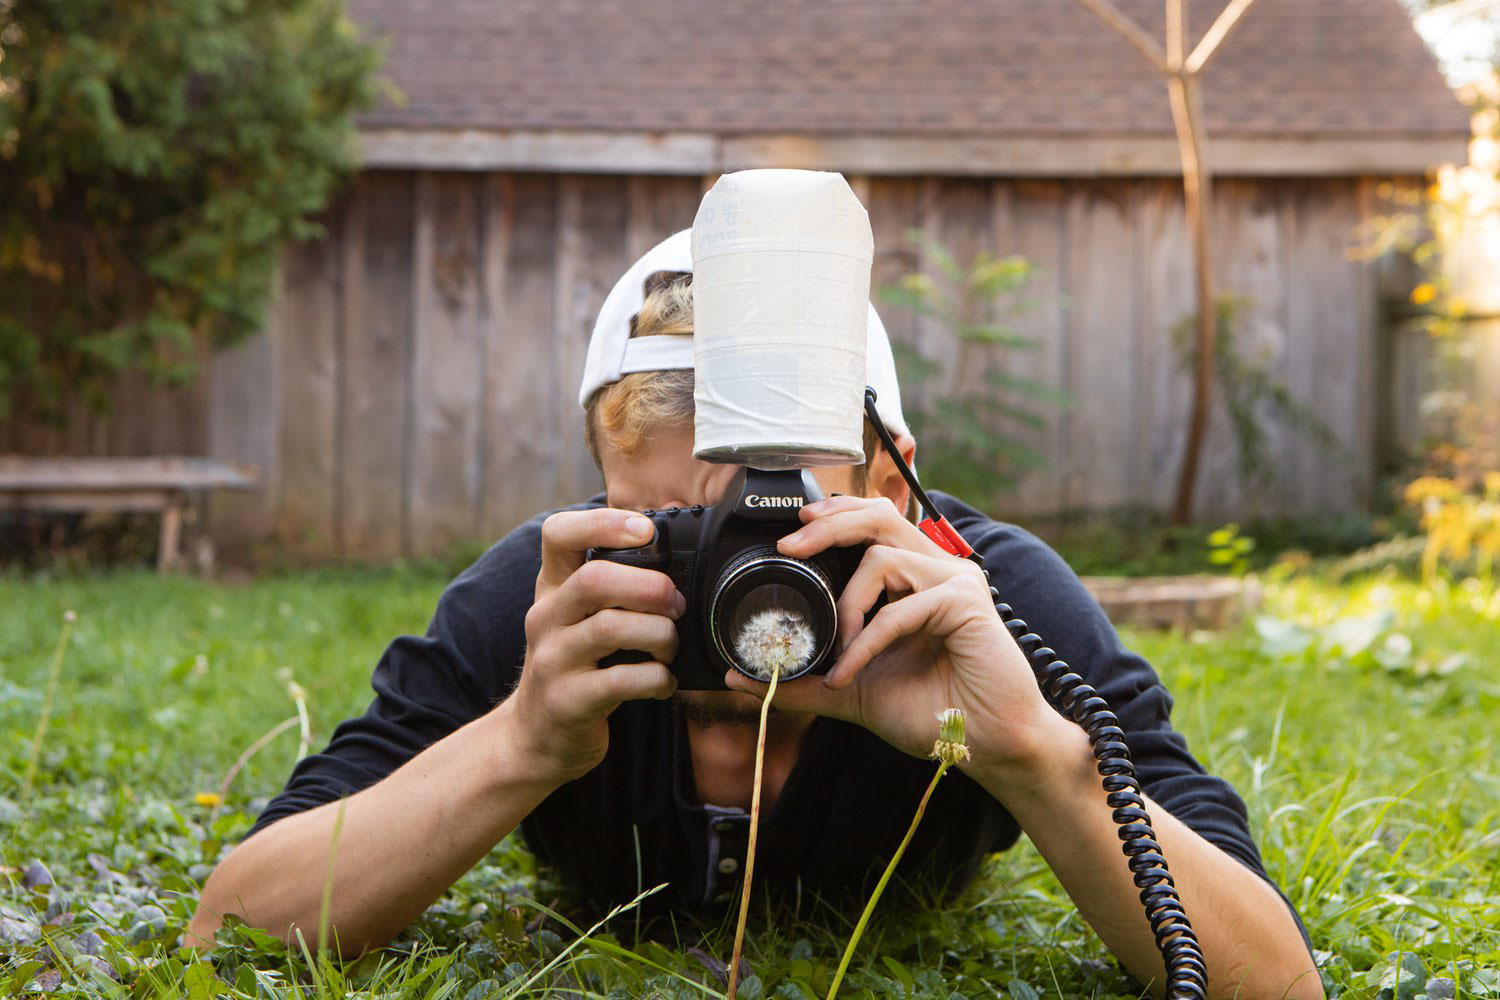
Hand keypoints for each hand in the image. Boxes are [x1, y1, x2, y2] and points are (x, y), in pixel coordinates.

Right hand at [505, 509, 683, 784]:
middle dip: (650, 587)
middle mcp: (545, 617)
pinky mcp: (568, 701)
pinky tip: (664, 682)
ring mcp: (553, 660)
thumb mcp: (578, 617)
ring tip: (670, 646)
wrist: (534, 736)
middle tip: (676, 604)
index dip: (603, 522)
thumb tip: (677, 556)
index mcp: (551, 587)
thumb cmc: (573, 665)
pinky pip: (621, 681)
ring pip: (611, 628)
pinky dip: (656, 679)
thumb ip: (612, 586)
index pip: (558, 533)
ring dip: (660, 634)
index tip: (647, 531)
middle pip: (594, 580)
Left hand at [724, 496, 1068, 776]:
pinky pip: (898, 609)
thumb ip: (801, 680)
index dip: (835, 516)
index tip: (794, 531)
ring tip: (839, 650)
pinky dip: (866, 642)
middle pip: (878, 519)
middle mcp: (937, 569)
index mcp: (915, 578)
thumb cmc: (931, 712)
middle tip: (789, 547)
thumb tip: (737, 677)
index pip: (874, 524)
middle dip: (830, 526)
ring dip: (847, 606)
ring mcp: (955, 581)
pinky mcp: (966, 601)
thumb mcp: (851, 691)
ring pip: (882, 559)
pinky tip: (850, 671)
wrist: (986, 745)